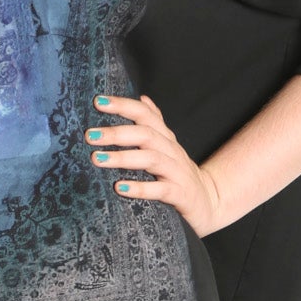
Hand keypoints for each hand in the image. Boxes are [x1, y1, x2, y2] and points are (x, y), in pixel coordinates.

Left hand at [83, 93, 224, 236]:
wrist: (210, 202)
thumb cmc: (179, 174)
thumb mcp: (168, 147)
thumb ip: (156, 124)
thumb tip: (143, 98)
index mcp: (166, 138)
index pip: (145, 114)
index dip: (124, 106)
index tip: (98, 101)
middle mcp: (172, 151)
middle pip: (145, 134)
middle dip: (116, 133)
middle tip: (90, 135)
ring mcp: (177, 172)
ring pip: (151, 159)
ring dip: (122, 157)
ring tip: (97, 159)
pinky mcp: (180, 194)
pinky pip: (160, 189)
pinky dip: (140, 188)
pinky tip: (120, 187)